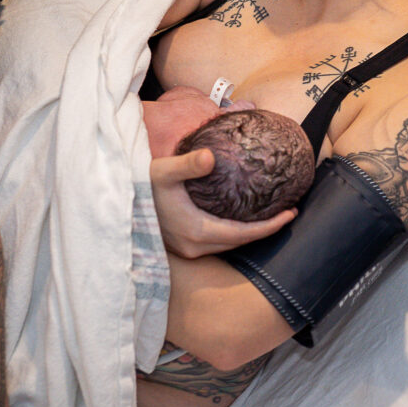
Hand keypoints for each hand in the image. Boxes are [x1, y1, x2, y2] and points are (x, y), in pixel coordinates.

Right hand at [149, 149, 295, 258]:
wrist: (115, 204)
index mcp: (197, 231)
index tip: (291, 214)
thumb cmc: (140, 186)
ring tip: (271, 214)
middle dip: (267, 229)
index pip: (244, 234)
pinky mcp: (183, 246)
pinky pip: (217, 241)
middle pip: (240, 241)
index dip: (270, 226)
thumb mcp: (163, 171)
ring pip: (229, 243)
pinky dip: (234, 231)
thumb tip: (210, 157)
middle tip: (289, 212)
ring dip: (251, 231)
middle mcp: (195, 246)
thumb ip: (188, 164)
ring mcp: (188, 249)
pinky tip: (240, 217)